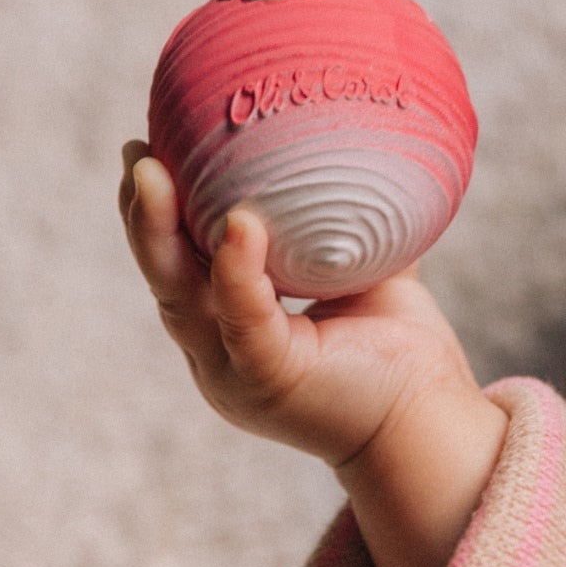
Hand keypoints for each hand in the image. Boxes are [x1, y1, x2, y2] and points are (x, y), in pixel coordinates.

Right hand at [118, 141, 486, 468]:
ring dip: (159, 233)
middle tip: (136, 152)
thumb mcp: (367, 274)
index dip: (156, 211)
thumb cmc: (398, 352)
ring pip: (180, 298)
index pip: (179, 264)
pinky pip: (244, 319)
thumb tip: (360, 143)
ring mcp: (236, 372)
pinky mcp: (270, 380)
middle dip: (140, 214)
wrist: (429, 423)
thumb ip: (349, 223)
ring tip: (153, 173)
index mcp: (231, 329)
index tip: (147, 151)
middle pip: (163, 278)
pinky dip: (236, 270)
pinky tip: (238, 223)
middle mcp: (219, 353)